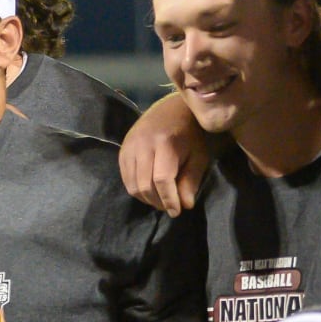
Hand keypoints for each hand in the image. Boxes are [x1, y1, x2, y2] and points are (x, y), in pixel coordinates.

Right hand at [118, 95, 209, 216]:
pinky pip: (125, 178)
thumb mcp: (198, 156)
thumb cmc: (190, 134)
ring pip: (132, 185)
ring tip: (160, 200)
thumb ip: (191, 180)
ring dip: (146, 198)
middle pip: (145, 185)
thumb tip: (185, 205)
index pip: (162, 179)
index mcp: (164, 143)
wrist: (171, 109)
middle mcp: (143, 144)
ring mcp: (129, 146)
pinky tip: (149, 190)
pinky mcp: (122, 149)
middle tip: (169, 206)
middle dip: (158, 201)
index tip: (177, 212)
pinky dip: (136, 189)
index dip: (169, 199)